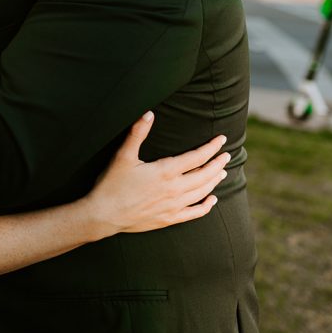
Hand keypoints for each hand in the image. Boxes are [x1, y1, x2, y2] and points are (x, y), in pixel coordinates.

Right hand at [86, 112, 228, 236]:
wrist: (104, 215)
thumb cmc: (112, 184)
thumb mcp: (123, 156)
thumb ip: (137, 133)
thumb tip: (149, 113)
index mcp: (165, 172)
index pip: (196, 158)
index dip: (210, 148)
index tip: (221, 140)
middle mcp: (174, 189)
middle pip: (204, 175)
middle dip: (217, 164)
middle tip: (227, 155)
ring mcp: (173, 206)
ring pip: (202, 192)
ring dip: (213, 181)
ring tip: (222, 172)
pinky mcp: (168, 219)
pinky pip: (194, 213)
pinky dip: (206, 206)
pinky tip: (212, 200)